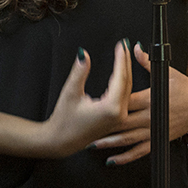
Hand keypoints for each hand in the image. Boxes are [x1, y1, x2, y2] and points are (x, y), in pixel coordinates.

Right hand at [41, 42, 139, 156]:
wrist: (61, 142)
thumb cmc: (64, 122)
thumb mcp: (71, 93)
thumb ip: (80, 72)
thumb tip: (84, 54)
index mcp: (111, 108)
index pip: (120, 76)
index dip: (121, 58)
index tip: (121, 45)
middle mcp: (119, 114)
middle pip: (127, 82)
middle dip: (126, 62)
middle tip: (124, 46)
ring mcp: (119, 118)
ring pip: (127, 89)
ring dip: (125, 72)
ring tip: (123, 56)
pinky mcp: (116, 120)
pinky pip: (123, 97)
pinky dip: (122, 83)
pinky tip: (119, 74)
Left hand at [90, 44, 187, 162]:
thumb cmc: (185, 88)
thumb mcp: (167, 72)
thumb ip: (147, 62)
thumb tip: (134, 48)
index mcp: (149, 99)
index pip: (124, 100)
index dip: (108, 102)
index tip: (94, 103)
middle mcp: (149, 117)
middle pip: (122, 123)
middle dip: (103, 127)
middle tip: (85, 129)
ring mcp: (154, 130)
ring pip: (127, 139)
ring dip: (109, 143)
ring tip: (92, 145)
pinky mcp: (158, 140)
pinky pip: (139, 151)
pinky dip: (125, 157)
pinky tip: (112, 160)